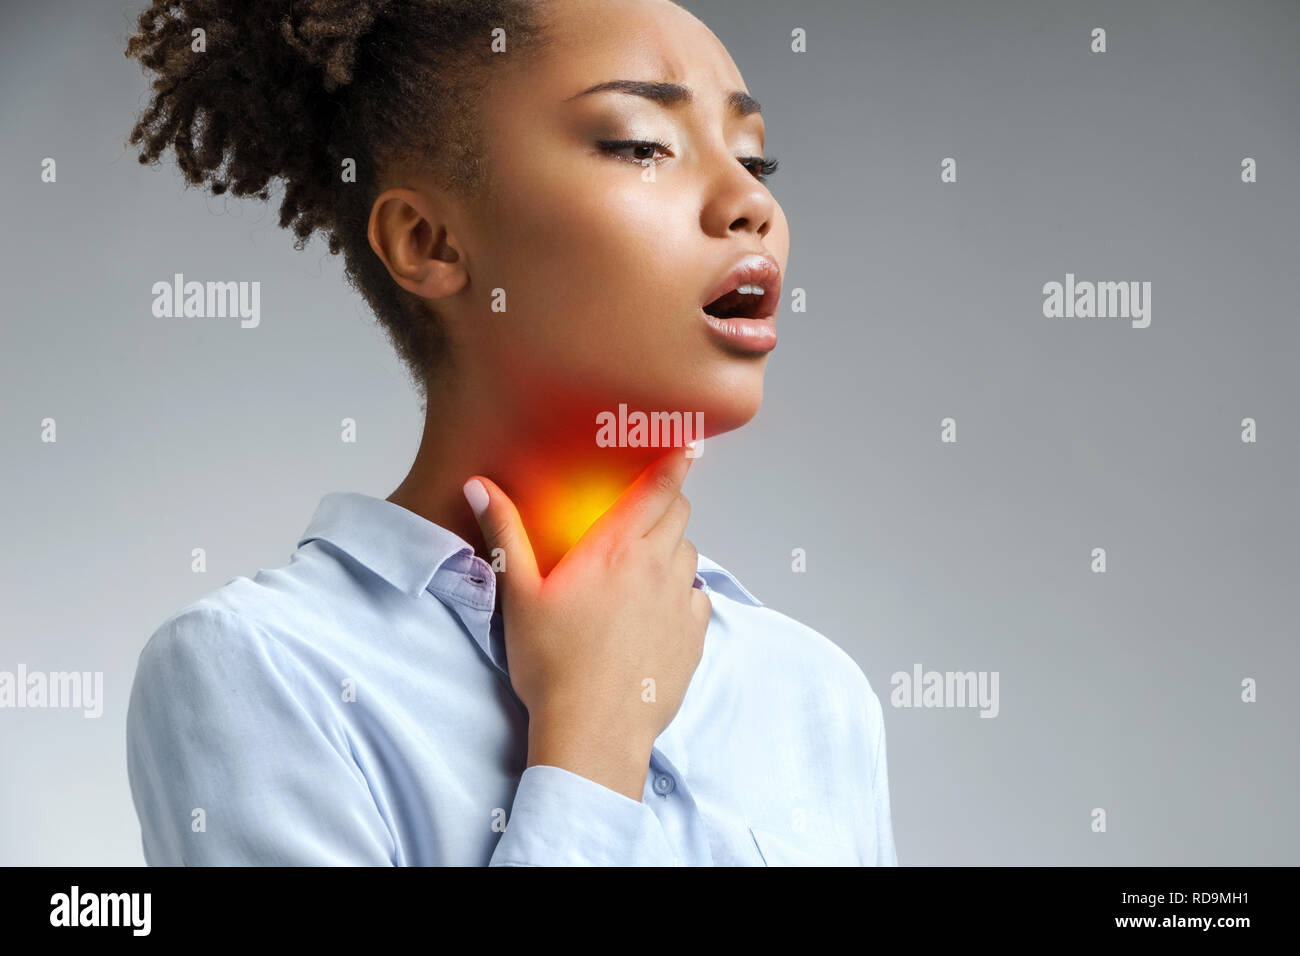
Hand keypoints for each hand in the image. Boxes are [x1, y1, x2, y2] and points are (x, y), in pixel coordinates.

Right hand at [463, 446, 710, 800]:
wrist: (592, 730)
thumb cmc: (550, 664)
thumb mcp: (518, 594)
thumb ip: (504, 532)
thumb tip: (479, 485)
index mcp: (614, 548)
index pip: (657, 488)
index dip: (675, 461)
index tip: (687, 445)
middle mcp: (656, 566)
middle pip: (679, 515)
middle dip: (666, 505)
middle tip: (643, 515)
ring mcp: (679, 601)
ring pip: (689, 554)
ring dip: (672, 551)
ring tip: (642, 569)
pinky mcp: (695, 636)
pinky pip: (698, 598)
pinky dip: (683, 594)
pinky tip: (657, 612)